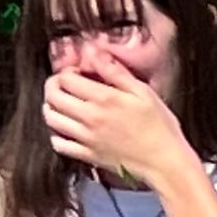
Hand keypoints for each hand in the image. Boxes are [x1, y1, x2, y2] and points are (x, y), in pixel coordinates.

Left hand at [43, 64, 199, 191]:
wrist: (165, 163)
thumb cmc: (160, 128)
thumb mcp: (143, 92)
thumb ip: (116, 72)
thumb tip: (95, 53)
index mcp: (103, 99)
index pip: (66, 78)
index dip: (67, 71)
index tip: (77, 73)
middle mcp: (90, 118)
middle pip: (53, 97)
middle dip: (53, 86)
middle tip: (64, 85)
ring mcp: (86, 139)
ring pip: (51, 119)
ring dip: (51, 107)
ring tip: (62, 105)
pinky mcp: (88, 156)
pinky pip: (59, 144)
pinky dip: (57, 135)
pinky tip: (67, 129)